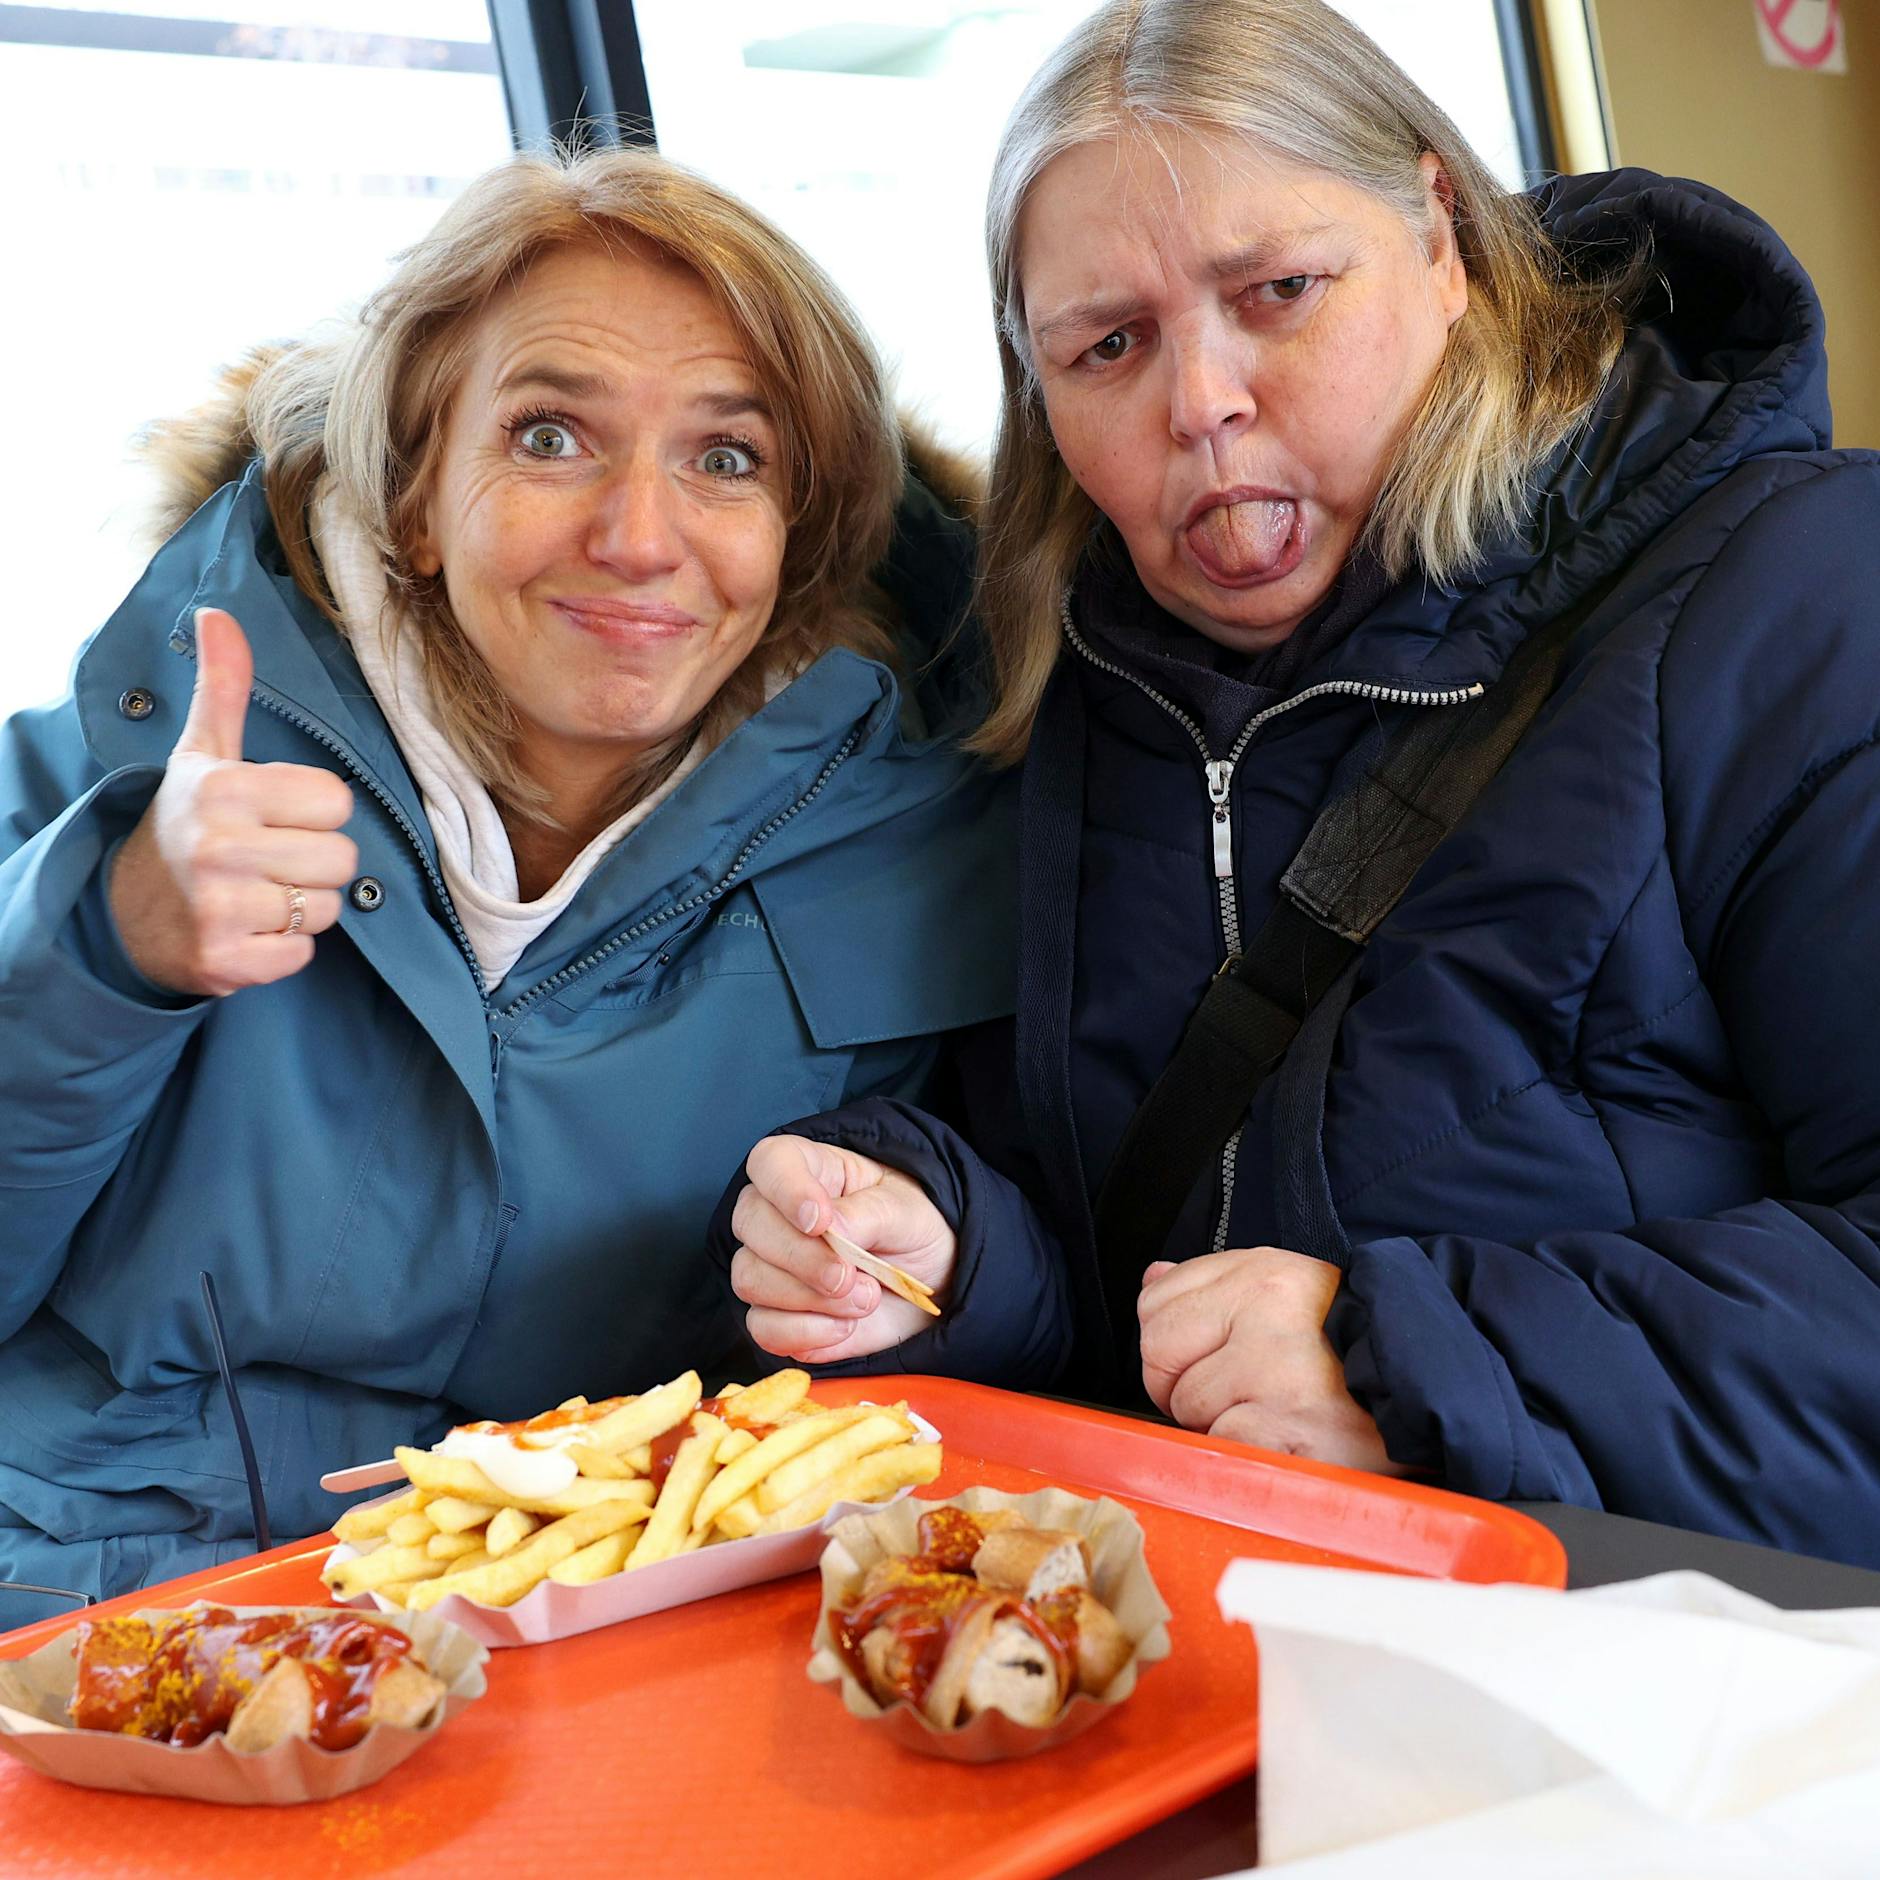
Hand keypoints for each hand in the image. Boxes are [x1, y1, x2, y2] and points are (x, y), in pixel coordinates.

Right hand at [108, 608, 356, 996]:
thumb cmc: (185, 823)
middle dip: (315, 862)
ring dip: (302, 907)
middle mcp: (220, 847)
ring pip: (328, 909)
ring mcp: (220, 908)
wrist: (125, 911)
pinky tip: (248, 929)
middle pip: (343, 859)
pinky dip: (284, 949)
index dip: (316, 811)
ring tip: (258, 893)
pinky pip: (303, 955)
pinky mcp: (225, 961)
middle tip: (269, 859)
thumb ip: (223, 688)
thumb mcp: (201, 754)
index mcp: (225, 790)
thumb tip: (219, 614)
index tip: (277, 815)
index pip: (338, 801)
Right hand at [729, 1134, 957, 1362]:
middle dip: (803, 1259)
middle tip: (850, 1277)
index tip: (820, 1221)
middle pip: (751, 1224)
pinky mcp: (777, 1314)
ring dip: (810, 1299)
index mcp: (810, 1170)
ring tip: (865, 1299)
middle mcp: (778, 1213)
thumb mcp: (907, 1211)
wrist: (933, 1284)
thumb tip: (830, 1228)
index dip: (786, 1190)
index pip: (770, 1161)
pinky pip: (762, 1328)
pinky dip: (805, 1333)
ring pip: (750, 1278)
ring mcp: (771, 1265)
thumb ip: (868, 1215)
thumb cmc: (914, 1230)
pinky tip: (844, 1326)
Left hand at [1138, 1246, 1399, 1473]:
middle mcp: (1267, 1311)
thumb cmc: (1350, 1348)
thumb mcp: (1288, 1292)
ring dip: (1221, 1424)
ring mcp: (1277, 1371)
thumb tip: (1152, 1279)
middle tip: (1243, 1392)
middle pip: (1159, 1358)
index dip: (1173, 1343)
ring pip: (1188, 1409)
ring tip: (1276, 1414)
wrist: (1430, 1392)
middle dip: (1186, 1386)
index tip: (1213, 1354)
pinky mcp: (1290, 1429)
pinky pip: (1222, 1447)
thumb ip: (1214, 1285)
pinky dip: (1247, 1455)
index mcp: (1261, 1272)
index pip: (1154, 1303)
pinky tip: (1287, 1441)